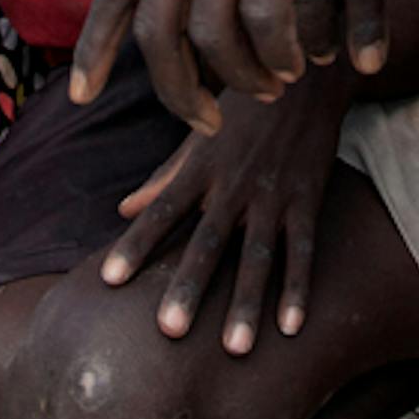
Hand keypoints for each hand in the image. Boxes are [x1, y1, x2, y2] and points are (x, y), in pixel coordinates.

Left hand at [74, 0, 416, 125]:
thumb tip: (177, 4)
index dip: (93, 49)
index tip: (79, 96)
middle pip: (157, 31)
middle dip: (179, 91)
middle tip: (208, 121)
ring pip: (212, 33)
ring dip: (242, 75)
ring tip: (269, 85)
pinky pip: (265, 17)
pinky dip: (277, 53)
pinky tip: (297, 63)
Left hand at [100, 62, 355, 354]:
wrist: (308, 70)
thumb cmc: (247, 104)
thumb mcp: (203, 132)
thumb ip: (165, 173)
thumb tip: (123, 207)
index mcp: (203, 165)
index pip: (162, 209)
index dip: (136, 243)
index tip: (108, 280)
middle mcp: (235, 182)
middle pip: (208, 240)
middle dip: (189, 285)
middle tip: (169, 330)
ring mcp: (275, 191)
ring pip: (258, 255)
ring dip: (246, 302)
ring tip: (234, 348)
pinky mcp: (309, 196)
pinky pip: (304, 249)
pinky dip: (299, 288)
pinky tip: (290, 327)